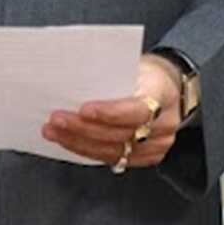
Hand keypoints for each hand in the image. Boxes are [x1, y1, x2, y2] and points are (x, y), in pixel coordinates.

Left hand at [43, 54, 183, 170]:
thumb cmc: (146, 73)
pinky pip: (114, 159)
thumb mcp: (134, 65)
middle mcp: (166, 123)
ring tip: (55, 132)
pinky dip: (88, 151)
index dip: (110, 113)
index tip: (83, 109)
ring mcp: (159, 144)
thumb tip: (72, 84)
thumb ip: (111, 77)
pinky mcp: (149, 157)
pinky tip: (70, 141)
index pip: (137, 110)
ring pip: (115, 151)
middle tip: (58, 120)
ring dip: (79, 142)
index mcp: (163, 93)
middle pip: (121, 134)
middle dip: (84, 129)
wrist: (168, 86)